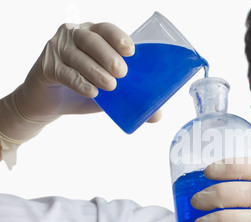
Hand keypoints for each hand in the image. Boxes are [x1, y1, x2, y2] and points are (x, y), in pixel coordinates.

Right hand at [1, 22, 160, 139]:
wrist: (49, 104)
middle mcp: (74, 36)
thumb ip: (129, 98)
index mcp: (93, 35)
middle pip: (91, 39)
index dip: (118, 37)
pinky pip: (64, 72)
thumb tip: (157, 115)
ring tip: (110, 86)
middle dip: (108, 55)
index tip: (131, 51)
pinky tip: (91, 92)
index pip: (106, 29)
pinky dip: (79, 82)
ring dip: (95, 71)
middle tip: (122, 73)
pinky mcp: (46, 66)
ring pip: (77, 56)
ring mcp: (57, 49)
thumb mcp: (109, 94)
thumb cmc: (83, 90)